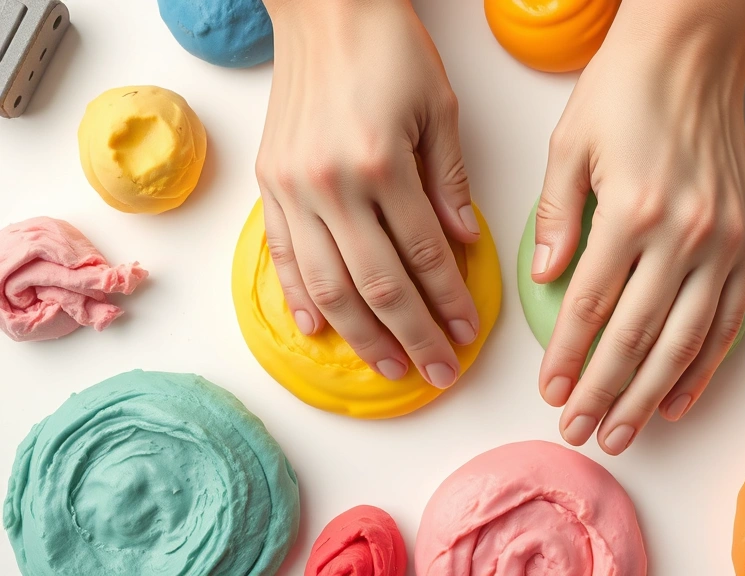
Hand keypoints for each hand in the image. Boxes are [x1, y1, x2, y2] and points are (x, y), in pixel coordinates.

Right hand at [256, 0, 478, 388]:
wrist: (324, 7)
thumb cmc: (388, 48)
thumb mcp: (439, 108)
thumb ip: (450, 181)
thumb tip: (464, 242)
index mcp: (382, 164)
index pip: (424, 254)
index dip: (448, 301)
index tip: (467, 333)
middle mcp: (333, 184)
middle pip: (379, 284)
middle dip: (413, 336)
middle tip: (437, 371)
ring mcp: (294, 188)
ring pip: (330, 284)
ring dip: (362, 335)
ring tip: (388, 368)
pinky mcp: (270, 184)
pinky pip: (285, 254)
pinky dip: (300, 297)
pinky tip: (319, 330)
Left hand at [534, 4, 744, 454]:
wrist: (694, 50)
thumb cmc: (624, 89)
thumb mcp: (568, 145)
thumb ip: (555, 217)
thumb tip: (547, 280)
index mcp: (632, 211)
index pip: (591, 307)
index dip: (569, 357)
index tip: (551, 393)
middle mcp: (685, 234)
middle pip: (637, 337)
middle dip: (604, 393)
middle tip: (580, 431)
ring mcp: (725, 242)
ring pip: (685, 341)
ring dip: (652, 394)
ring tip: (625, 432)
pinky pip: (728, 320)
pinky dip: (704, 366)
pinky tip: (680, 398)